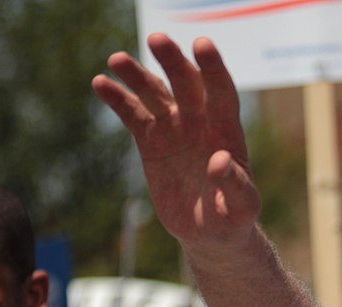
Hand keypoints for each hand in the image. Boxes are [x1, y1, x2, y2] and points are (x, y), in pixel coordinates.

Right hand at [94, 36, 258, 252]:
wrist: (209, 233)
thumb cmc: (233, 219)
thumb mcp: (241, 208)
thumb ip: (235, 186)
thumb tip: (220, 160)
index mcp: (227, 132)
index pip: (221, 93)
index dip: (213, 69)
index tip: (202, 44)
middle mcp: (200, 122)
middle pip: (185, 84)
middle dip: (172, 62)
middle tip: (156, 39)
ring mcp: (174, 129)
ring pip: (155, 94)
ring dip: (137, 75)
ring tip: (117, 60)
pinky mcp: (151, 141)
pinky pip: (132, 114)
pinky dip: (118, 98)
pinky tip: (101, 83)